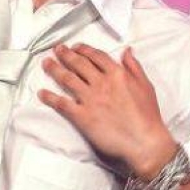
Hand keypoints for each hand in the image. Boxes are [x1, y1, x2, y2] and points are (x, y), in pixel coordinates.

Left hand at [38, 43, 178, 180]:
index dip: (83, 50)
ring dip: (54, 69)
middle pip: (78, 64)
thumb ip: (134, 66)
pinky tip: (42, 93)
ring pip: (67, 79)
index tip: (76, 47)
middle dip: (65, 55)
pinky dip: (49, 97)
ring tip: (46, 63)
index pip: (96, 56)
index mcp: (117, 74)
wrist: (145, 142)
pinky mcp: (82, 116)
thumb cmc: (148, 117)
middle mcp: (101, 83)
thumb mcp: (146, 86)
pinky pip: (61, 104)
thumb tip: (127, 51)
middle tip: (57, 50)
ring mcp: (90, 99)